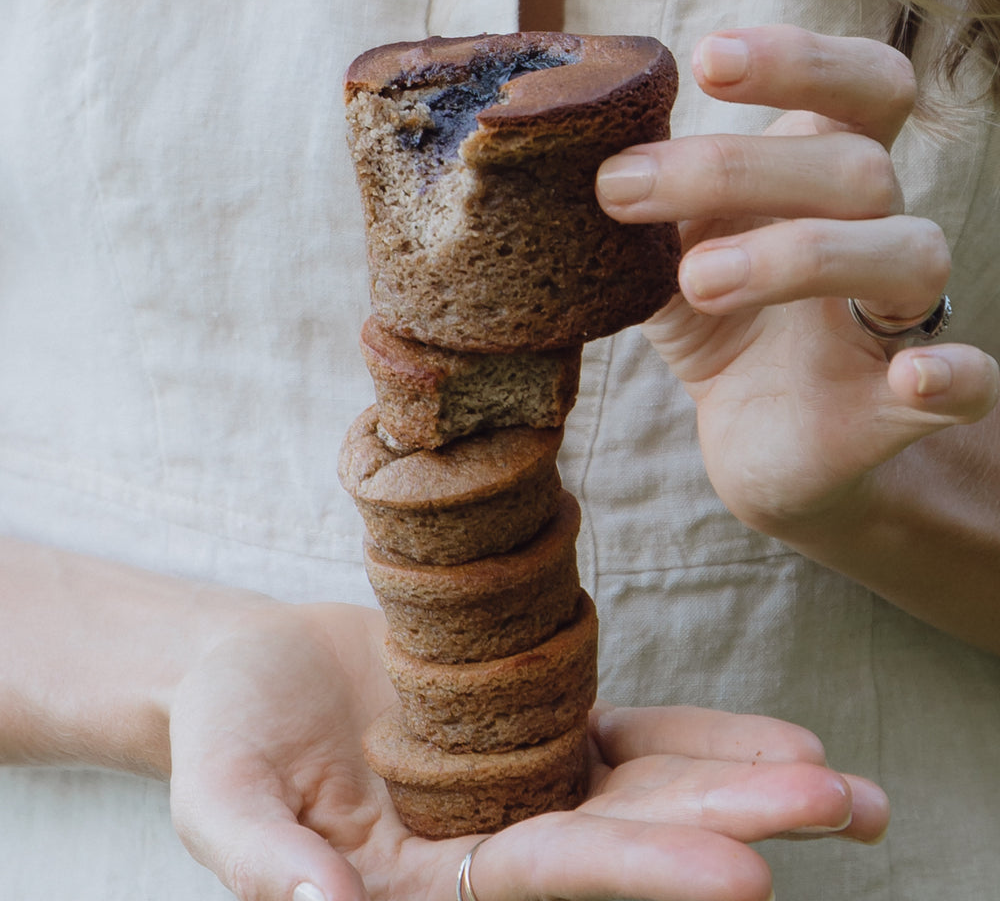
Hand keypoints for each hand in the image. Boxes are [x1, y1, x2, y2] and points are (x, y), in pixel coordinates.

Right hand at [169, 599, 888, 900]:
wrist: (249, 670)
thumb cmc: (223, 734)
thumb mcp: (222, 796)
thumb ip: (264, 861)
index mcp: (425, 880)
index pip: (545, 880)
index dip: (638, 872)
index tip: (742, 873)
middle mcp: (491, 841)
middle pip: (625, 835)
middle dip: (731, 824)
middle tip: (846, 811)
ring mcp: (521, 779)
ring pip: (645, 786)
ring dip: (742, 784)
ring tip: (843, 786)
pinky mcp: (532, 725)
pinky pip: (627, 735)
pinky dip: (700, 740)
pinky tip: (775, 741)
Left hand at [596, 25, 998, 534]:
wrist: (761, 442)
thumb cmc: (721, 332)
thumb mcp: (668, 264)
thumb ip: (646, 219)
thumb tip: (573, 162)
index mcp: (823, 186)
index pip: (858, 90)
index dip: (801, 61)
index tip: (707, 58)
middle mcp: (873, 234)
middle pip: (855, 167)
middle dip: (735, 168)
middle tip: (621, 189)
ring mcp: (895, 319)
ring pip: (906, 254)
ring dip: (800, 256)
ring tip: (696, 280)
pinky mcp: (904, 406)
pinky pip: (971, 382)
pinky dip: (954, 375)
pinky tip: (913, 376)